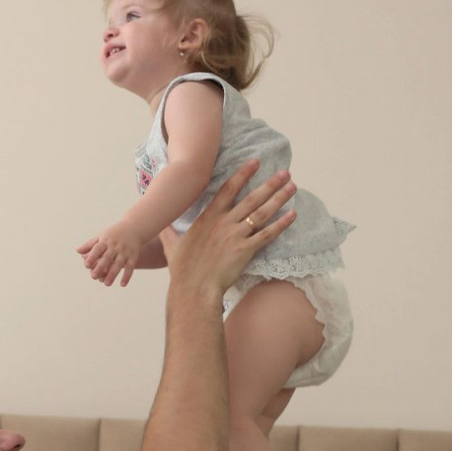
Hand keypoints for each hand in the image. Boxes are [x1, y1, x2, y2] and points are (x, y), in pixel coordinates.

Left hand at [77, 221, 143, 287]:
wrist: (134, 228)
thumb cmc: (113, 234)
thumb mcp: (102, 236)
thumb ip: (90, 244)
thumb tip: (77, 251)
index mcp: (106, 241)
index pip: (97, 249)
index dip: (92, 257)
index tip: (86, 265)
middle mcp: (115, 246)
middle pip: (107, 257)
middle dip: (100, 267)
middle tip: (93, 277)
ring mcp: (125, 251)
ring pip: (118, 264)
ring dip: (113, 274)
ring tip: (106, 284)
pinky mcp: (133, 256)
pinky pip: (130, 267)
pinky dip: (127, 276)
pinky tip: (122, 285)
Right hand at [163, 160, 296, 294]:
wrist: (193, 289)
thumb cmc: (182, 269)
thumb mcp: (171, 246)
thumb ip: (168, 232)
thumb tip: (158, 224)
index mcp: (208, 218)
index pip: (228, 189)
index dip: (243, 174)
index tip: (255, 162)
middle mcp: (224, 222)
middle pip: (251, 198)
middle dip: (270, 183)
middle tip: (285, 172)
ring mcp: (236, 235)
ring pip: (262, 213)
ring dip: (279, 199)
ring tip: (292, 187)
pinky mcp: (245, 250)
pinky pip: (267, 235)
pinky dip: (281, 225)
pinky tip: (292, 215)